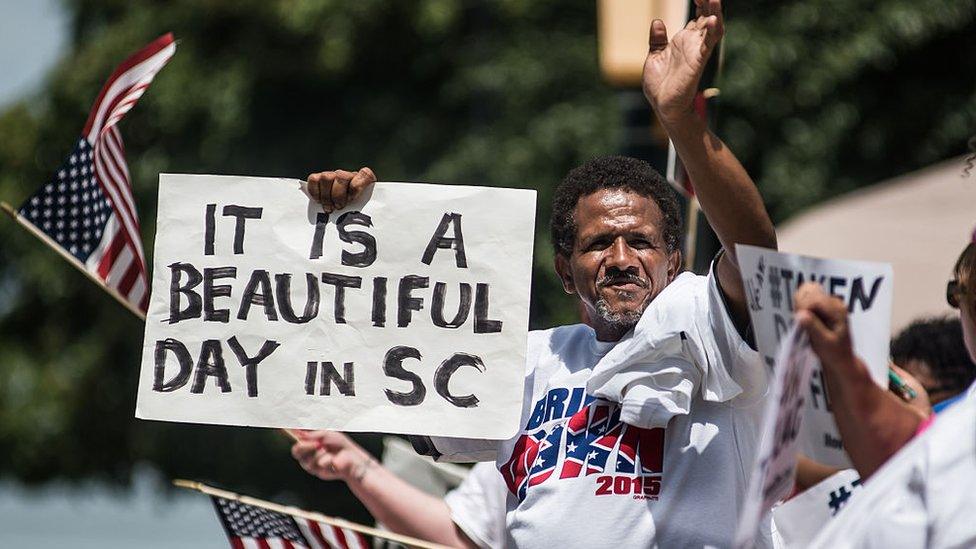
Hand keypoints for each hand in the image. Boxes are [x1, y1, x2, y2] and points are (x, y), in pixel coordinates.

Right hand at [290, 430, 375, 482]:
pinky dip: (327, 460)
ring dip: (320, 453)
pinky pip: (318, 465)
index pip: (294, 438)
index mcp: (308, 442)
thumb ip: (313, 435)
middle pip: (295, 452)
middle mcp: (307, 454)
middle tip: (317, 443)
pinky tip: (333, 459)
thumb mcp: (326, 434)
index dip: (289, 434)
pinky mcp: (319, 472)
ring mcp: (312, 464)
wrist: (351, 456)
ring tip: (329, 451)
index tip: (286, 428)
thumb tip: (301, 434)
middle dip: (304, 446)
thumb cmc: (339, 444)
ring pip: (307, 460)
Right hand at [306, 167, 375, 211]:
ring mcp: (333, 175)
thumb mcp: (363, 213)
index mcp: (365, 180)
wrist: (338, 216)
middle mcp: (348, 175)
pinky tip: (319, 202)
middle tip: (338, 208)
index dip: (357, 186)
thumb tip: (365, 224)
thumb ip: (365, 212)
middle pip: (342, 176)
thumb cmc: (355, 215)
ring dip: (326, 196)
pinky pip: (314, 179)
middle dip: (338, 195)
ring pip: (326, 177)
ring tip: (328, 209)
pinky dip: (314, 192)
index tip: (352, 199)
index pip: (365, 174)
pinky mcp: (319, 179)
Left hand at [642, 0, 723, 123]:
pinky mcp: (697, 63)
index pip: (697, 17)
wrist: (664, 107)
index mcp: (683, 42)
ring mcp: (697, 52)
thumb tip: (657, 21)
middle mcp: (693, 44)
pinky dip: (712, 32)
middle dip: (709, 4)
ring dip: (715, 13)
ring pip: (712, 28)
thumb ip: (657, 40)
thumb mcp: (655, 57)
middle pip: (706, 17)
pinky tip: (713, 20)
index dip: (699, 3)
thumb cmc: (661, 86)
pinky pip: (708, 45)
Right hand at [793, 282, 857, 370]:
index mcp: (838, 311)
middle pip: (809, 290)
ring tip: (803, 321)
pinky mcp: (821, 305)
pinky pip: (806, 297)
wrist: (841, 359)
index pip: (815, 300)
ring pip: (806, 291)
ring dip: (799, 305)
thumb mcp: (824, 343)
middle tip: (802, 322)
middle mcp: (834, 302)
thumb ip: (813, 327)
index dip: (803, 308)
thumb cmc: (834, 353)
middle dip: (801, 305)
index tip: (799, 321)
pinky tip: (804, 319)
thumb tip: (800, 314)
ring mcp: (828, 302)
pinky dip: (800, 306)